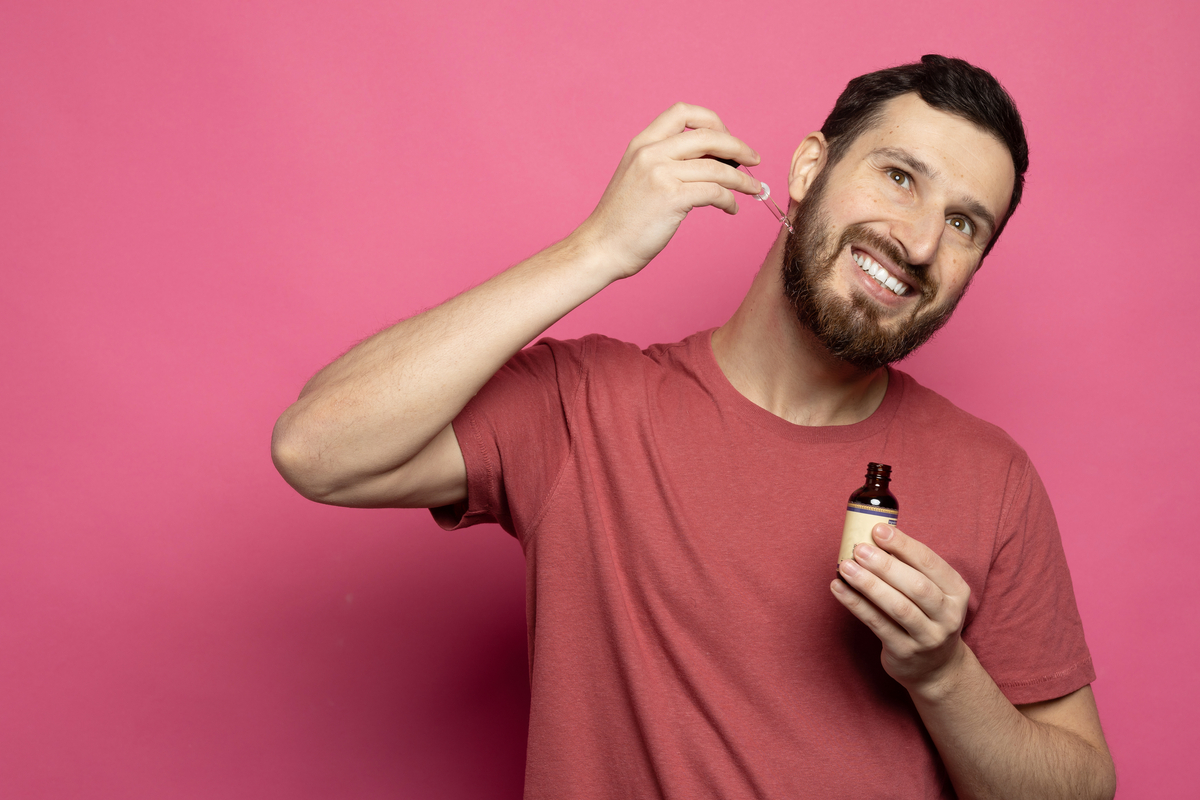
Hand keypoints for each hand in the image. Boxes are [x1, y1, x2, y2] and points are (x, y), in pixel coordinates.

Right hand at [572, 103, 762, 279]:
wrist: (601, 247)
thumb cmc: (621, 220)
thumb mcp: (637, 177)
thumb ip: (664, 162)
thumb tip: (709, 161)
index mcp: (642, 143)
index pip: (683, 112)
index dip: (712, 121)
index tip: (726, 138)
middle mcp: (651, 152)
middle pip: (709, 136)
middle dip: (738, 147)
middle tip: (753, 160)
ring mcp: (661, 174)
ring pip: (718, 167)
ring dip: (742, 178)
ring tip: (752, 189)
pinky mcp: (671, 198)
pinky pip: (715, 191)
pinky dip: (730, 200)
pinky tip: (731, 209)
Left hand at [831, 523, 971, 694]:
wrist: (936, 668)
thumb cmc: (926, 616)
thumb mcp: (932, 591)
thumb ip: (910, 567)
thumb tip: (873, 536)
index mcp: (957, 591)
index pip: (930, 562)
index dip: (903, 544)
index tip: (878, 529)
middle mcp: (948, 615)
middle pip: (916, 586)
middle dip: (885, 565)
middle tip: (859, 548)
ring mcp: (928, 636)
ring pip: (897, 607)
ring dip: (868, 584)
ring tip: (845, 567)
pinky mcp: (905, 651)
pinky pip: (877, 624)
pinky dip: (855, 604)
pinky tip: (838, 588)